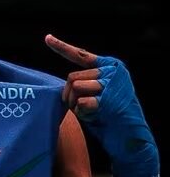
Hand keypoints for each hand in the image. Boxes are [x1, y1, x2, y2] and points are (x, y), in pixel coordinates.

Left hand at [45, 34, 157, 176]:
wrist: (130, 138)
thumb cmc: (109, 116)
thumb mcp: (97, 94)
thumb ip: (83, 83)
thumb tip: (62, 85)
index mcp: (110, 66)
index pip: (81, 55)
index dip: (61, 47)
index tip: (46, 38)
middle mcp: (112, 71)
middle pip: (72, 77)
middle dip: (69, 95)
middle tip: (80, 107)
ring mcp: (111, 84)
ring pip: (75, 87)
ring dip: (76, 104)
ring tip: (91, 111)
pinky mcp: (109, 99)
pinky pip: (81, 102)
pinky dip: (83, 112)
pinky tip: (96, 116)